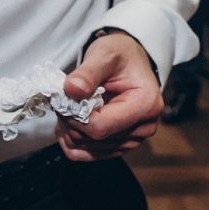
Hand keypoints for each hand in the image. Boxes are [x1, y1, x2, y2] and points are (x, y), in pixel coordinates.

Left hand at [57, 31, 162, 161]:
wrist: (130, 61)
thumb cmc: (121, 55)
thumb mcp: (104, 55)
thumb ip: (88, 72)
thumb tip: (71, 90)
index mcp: (145, 105)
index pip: (101, 127)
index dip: (74, 116)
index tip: (63, 99)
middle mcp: (144, 128)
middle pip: (94, 139)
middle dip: (71, 122)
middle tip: (63, 100)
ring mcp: (134, 140)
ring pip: (88, 149)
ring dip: (71, 131)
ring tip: (70, 107)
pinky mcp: (122, 145)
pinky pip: (90, 154)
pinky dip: (74, 140)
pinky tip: (71, 122)